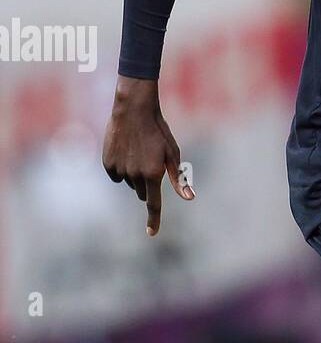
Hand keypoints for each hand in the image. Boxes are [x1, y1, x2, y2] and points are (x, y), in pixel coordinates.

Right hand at [102, 76, 194, 235]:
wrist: (133, 109)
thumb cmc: (158, 131)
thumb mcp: (172, 153)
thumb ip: (178, 178)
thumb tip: (190, 198)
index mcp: (153, 174)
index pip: (154, 204)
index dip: (153, 220)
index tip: (151, 233)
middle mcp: (135, 175)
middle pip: (143, 192)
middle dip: (148, 183)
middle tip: (150, 161)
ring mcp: (120, 170)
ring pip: (130, 182)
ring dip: (135, 174)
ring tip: (138, 151)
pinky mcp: (108, 163)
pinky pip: (117, 174)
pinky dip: (121, 167)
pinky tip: (125, 150)